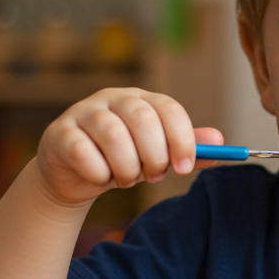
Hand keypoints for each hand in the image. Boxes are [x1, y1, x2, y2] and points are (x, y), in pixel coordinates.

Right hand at [35, 88, 223, 204]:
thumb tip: (218, 141)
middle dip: (154, 156)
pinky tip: (100, 178)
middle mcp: (112, 98)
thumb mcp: (156, 154)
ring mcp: (83, 112)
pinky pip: (83, 153)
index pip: (169, 108)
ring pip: (114, 136)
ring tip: (126, 179)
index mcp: (141, 99)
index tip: (184, 168)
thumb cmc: (121, 159)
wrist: (74, 175)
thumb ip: (186, 147)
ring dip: (126, 168)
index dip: (181, 139)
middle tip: (153, 176)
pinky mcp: (60, 133)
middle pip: (143, 119)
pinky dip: (98, 173)